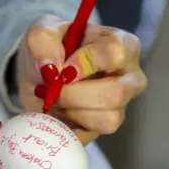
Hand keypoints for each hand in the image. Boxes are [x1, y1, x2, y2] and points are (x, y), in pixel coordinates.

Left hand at [16, 15, 146, 144]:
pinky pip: (92, 135)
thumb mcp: (40, 33)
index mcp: (122, 44)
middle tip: (51, 89)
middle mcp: (130, 77)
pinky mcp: (106, 127)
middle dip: (75, 94)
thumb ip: (42, 41)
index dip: (85, 62)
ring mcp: (121, 105)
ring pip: (107, 119)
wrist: (38, 78)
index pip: (115, 53)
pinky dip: (69, 127)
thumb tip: (50, 68)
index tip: (61, 69)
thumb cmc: (49, 50)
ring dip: (71, 111)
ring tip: (56, 99)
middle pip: (116, 92)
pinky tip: (60, 113)